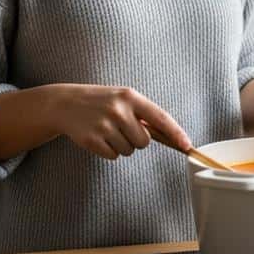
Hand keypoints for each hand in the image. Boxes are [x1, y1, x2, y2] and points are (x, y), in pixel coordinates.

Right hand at [48, 84, 190, 159]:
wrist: (65, 103)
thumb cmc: (101, 101)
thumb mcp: (123, 98)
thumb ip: (144, 114)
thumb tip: (170, 136)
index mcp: (130, 96)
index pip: (160, 117)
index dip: (176, 133)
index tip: (187, 145)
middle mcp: (118, 110)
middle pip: (144, 141)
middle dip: (136, 139)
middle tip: (121, 127)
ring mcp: (104, 125)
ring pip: (129, 151)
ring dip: (121, 145)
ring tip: (107, 130)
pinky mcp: (91, 140)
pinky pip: (113, 156)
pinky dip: (108, 151)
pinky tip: (98, 137)